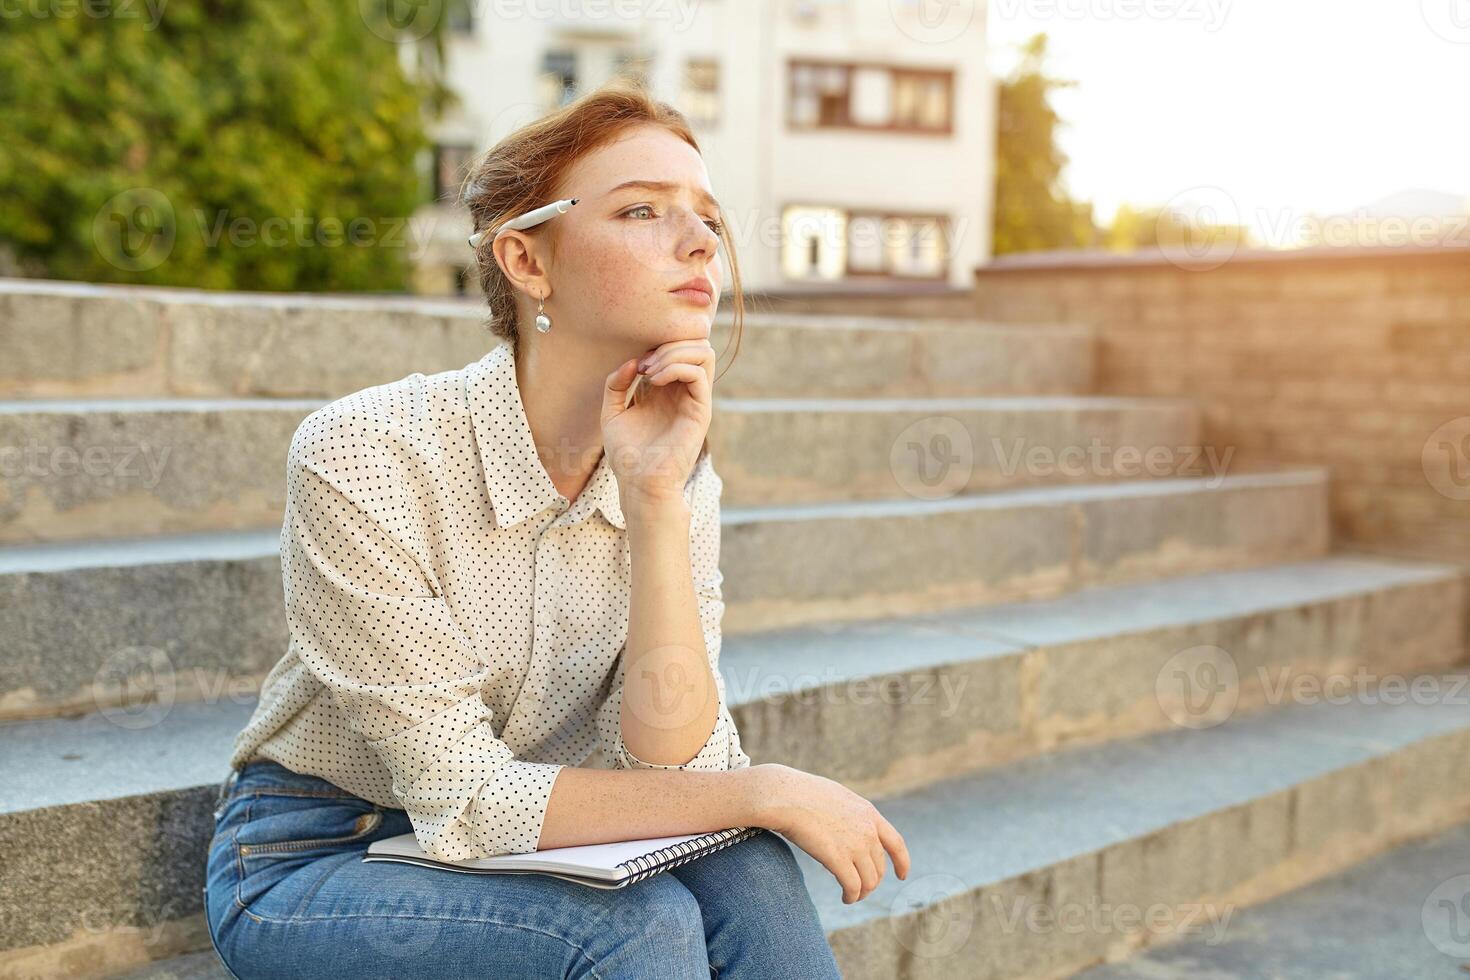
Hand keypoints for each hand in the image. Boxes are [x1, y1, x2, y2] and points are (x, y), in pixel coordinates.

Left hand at [601, 339, 714, 502]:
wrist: (639, 483)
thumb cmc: (627, 455)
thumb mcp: (612, 413)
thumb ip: (616, 384)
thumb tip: (632, 361)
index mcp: (666, 390)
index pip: (678, 348)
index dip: (657, 345)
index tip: (635, 366)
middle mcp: (684, 392)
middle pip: (695, 344)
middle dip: (668, 344)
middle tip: (644, 366)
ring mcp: (694, 400)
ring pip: (704, 352)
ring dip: (674, 353)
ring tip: (651, 372)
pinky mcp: (700, 411)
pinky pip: (699, 374)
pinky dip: (676, 367)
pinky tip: (656, 381)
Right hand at [746, 763, 909, 904]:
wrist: (785, 796)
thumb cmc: (801, 794)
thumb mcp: (835, 798)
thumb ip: (848, 814)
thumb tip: (846, 830)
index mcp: (868, 813)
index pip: (895, 842)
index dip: (902, 861)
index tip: (901, 874)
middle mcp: (867, 830)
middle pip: (879, 866)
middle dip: (872, 881)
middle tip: (859, 888)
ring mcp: (855, 845)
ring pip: (869, 881)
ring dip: (861, 892)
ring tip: (851, 897)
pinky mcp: (839, 859)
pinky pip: (853, 886)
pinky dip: (851, 896)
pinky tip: (845, 898)